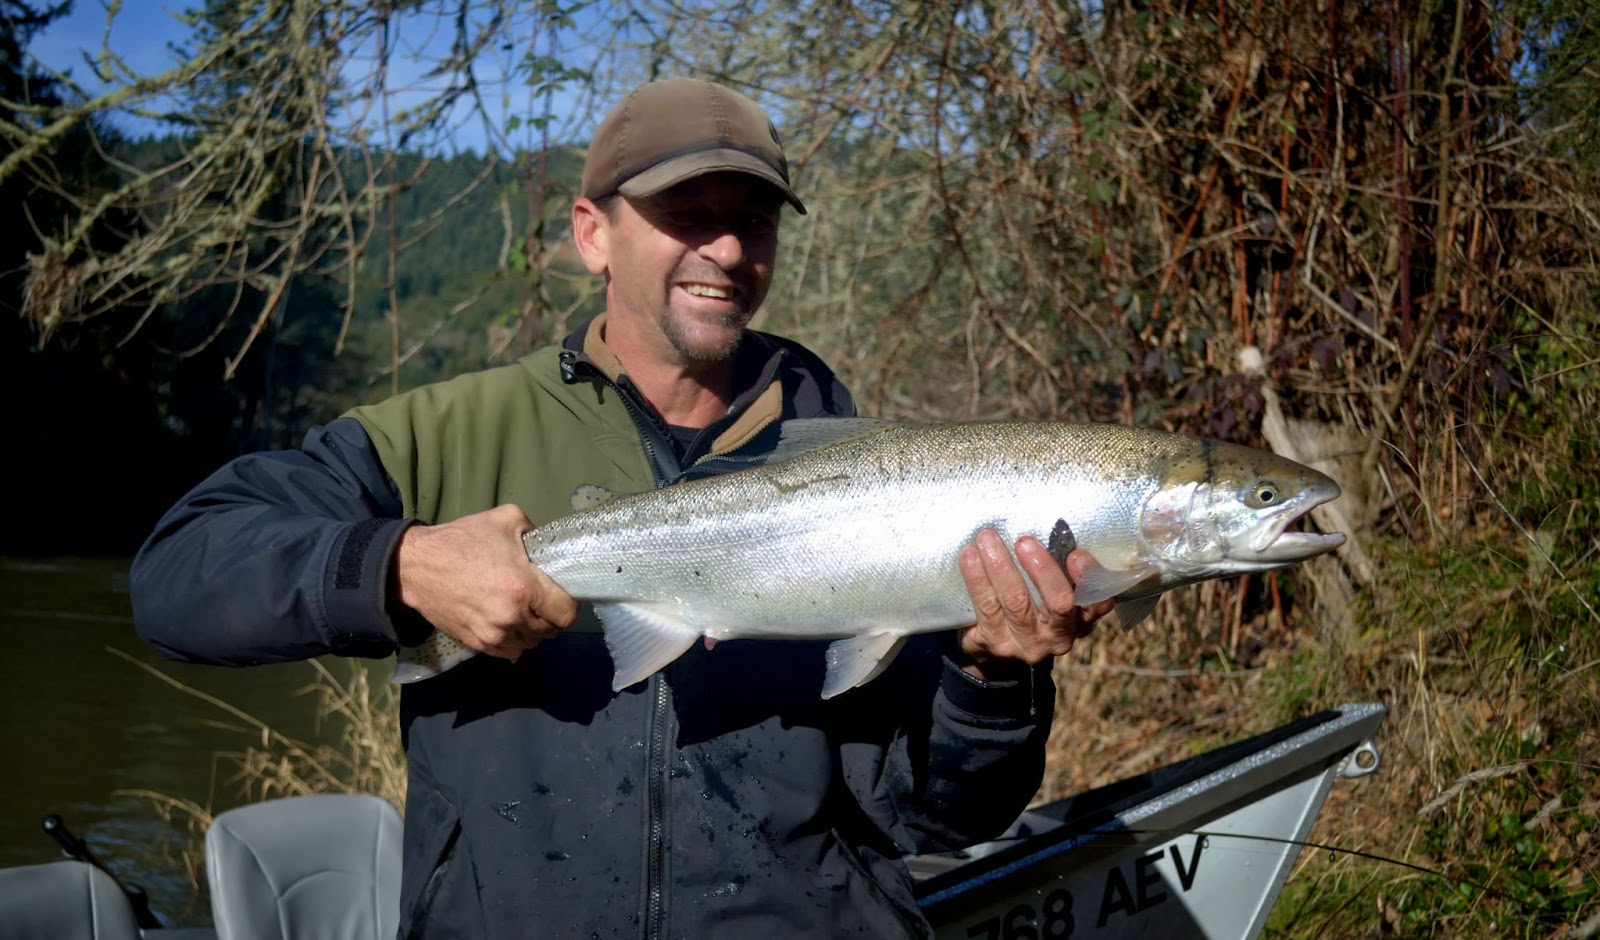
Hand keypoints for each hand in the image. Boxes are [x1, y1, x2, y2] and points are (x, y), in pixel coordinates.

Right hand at [393, 504, 577, 659]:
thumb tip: (548, 548)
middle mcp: (512, 617)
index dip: (568, 605)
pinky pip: (510, 652)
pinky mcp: (477, 643)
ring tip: (523, 611)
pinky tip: (508, 623)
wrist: (417, 566)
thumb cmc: (462, 540)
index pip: (566, 614)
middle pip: (550, 631)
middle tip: (541, 600)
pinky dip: (514, 641)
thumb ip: (535, 531)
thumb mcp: (506, 519)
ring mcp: (493, 635)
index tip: (560, 595)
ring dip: (532, 630)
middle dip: (550, 616)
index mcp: (524, 588)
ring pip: (530, 643)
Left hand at [956, 529, 1114, 676]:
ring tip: (988, 538)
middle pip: (1058, 603)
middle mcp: (1057, 636)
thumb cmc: (1032, 608)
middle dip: (1042, 568)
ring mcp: (1024, 642)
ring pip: (1015, 602)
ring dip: (1001, 566)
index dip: (1088, 579)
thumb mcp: (1053, 595)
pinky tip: (969, 556)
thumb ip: (1060, 571)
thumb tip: (1051, 528)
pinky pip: (985, 606)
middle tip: (1024, 541)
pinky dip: (976, 578)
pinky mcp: (992, 641)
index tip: (1076, 554)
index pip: (1096, 602)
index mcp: (1079, 620)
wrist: (996, 653)